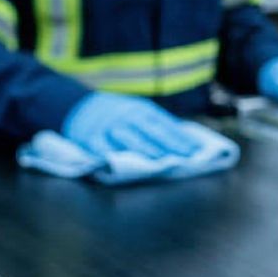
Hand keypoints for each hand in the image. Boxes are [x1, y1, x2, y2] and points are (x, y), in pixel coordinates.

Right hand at [62, 92, 198, 159]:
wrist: (79, 107)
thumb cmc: (118, 116)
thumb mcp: (138, 112)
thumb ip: (158, 125)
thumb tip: (188, 143)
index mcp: (141, 110)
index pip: (165, 125)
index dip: (181, 139)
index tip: (198, 151)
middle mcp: (126, 116)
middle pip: (150, 132)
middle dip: (169, 146)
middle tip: (187, 159)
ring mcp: (108, 127)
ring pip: (129, 140)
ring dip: (146, 152)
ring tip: (162, 164)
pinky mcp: (90, 139)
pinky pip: (102, 149)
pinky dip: (113, 158)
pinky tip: (125, 169)